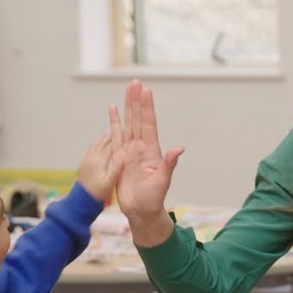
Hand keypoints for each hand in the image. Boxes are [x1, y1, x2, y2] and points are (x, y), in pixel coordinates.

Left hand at [75, 131, 123, 203]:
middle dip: (113, 135)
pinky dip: (97, 142)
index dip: (121, 138)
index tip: (129, 133)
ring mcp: (86, 159)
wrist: (82, 200)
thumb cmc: (98, 193)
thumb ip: (116, 170)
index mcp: (99, 161)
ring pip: (96, 143)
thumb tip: (123, 157)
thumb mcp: (110, 184)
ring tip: (113, 133)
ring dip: (105, 137)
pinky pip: (91, 148)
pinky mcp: (83, 162)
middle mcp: (91, 157)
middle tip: (122, 129)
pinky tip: (101, 143)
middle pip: (104, 141)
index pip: (112, 145)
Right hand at [108, 80, 184, 245]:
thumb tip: (180, 148)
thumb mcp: (163, 181)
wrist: (141, 211)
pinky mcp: (119, 157)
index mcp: (151, 150)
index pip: (148, 123)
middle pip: (138, 118)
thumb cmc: (153, 199)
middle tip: (135, 81)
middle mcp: (140, 147)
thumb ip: (169, 163)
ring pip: (127, 123)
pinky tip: (112, 109)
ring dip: (127, 106)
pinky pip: (115, 135)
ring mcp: (129, 150)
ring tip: (127, 89)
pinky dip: (114, 122)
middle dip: (137, 100)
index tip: (146, 90)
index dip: (147, 107)